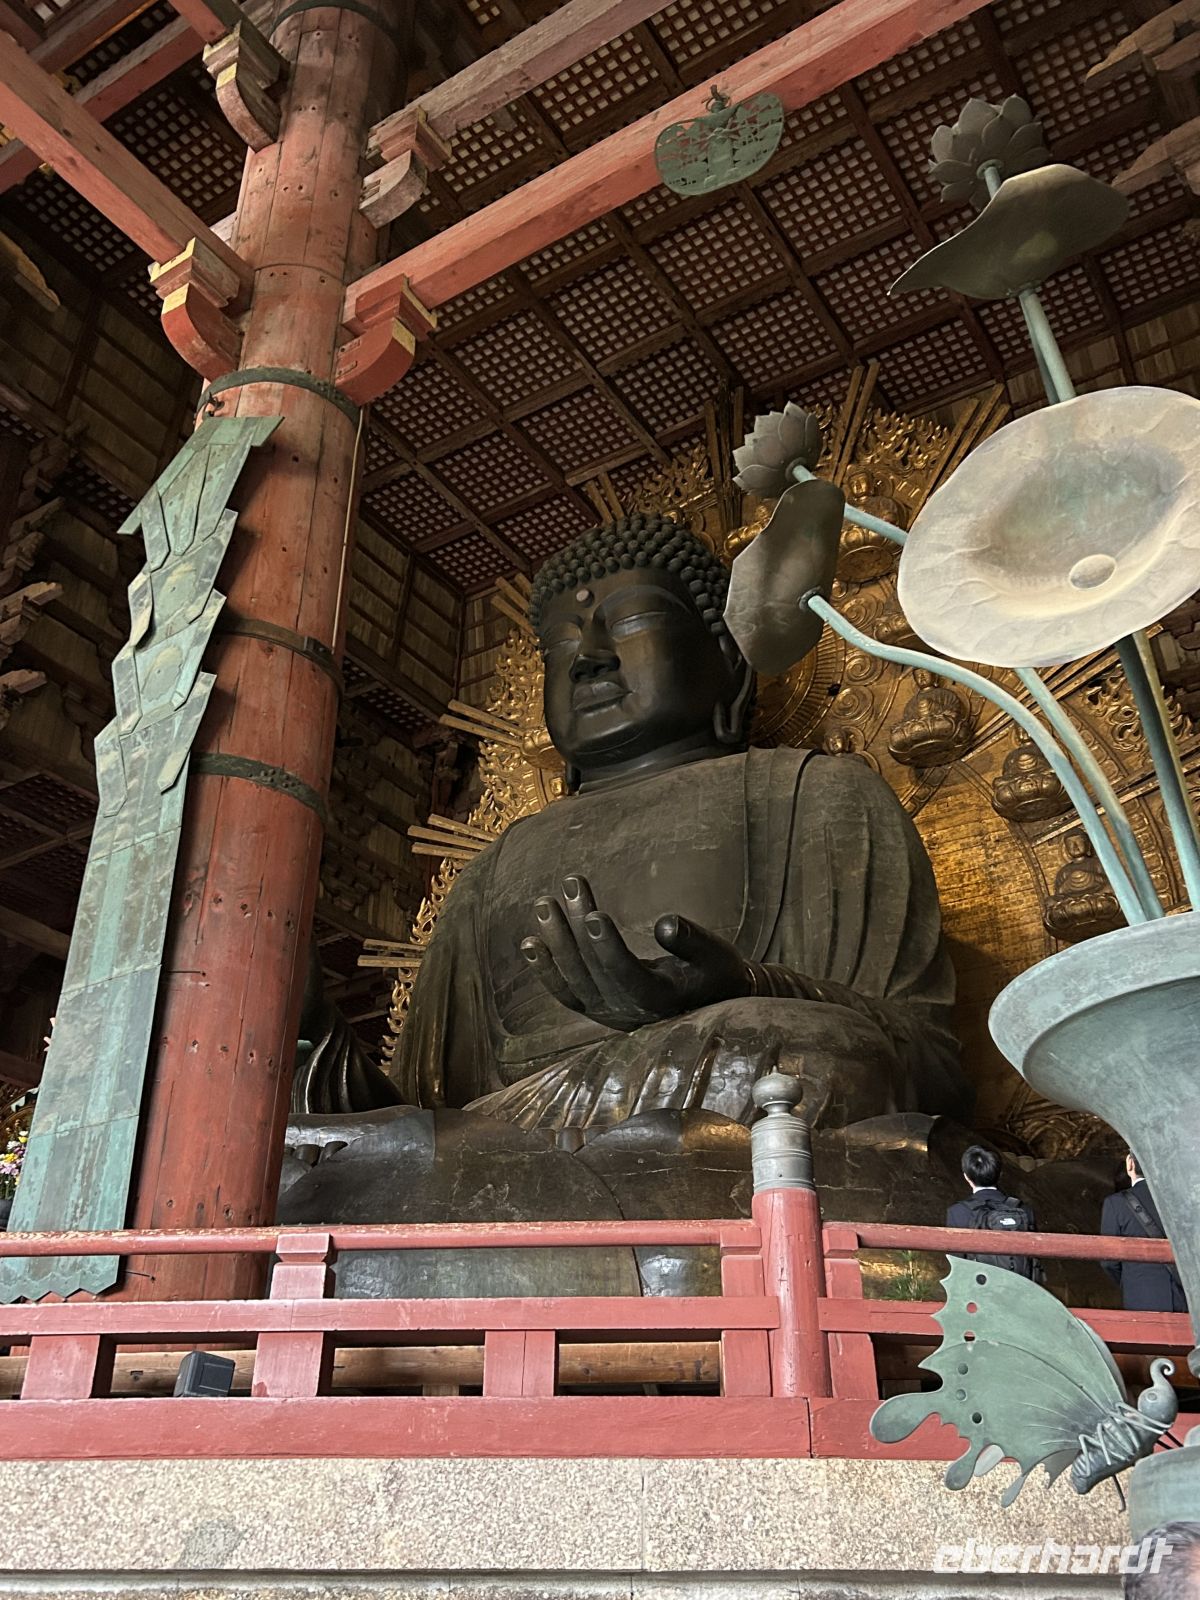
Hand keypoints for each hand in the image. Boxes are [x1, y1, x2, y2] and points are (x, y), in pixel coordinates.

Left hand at [521, 874, 750, 1030]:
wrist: (710, 1002)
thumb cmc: (715, 972)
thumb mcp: (714, 954)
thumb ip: (690, 940)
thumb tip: (665, 923)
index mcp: (659, 1000)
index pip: (626, 974)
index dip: (607, 946)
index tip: (594, 913)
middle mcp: (628, 1012)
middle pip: (594, 970)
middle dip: (577, 926)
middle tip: (568, 885)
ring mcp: (607, 1013)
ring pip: (573, 980)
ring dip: (556, 941)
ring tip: (544, 903)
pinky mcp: (595, 1008)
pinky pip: (565, 992)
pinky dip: (546, 969)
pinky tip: (530, 943)